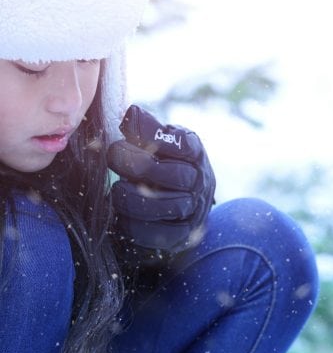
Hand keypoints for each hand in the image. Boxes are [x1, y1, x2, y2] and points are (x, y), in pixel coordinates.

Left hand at [107, 105, 215, 255]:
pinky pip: (157, 234)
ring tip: (116, 191)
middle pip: (173, 175)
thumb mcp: (158, 143)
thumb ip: (146, 129)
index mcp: (195, 153)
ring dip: (132, 198)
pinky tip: (121, 214)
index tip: (126, 128)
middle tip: (112, 156)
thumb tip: (131, 115)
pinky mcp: (181, 237)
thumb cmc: (159, 166)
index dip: (152, 135)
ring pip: (164, 207)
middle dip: (136, 165)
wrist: (177, 209)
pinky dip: (134, 224)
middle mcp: (200, 182)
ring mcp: (193, 212)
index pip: (182, 144)